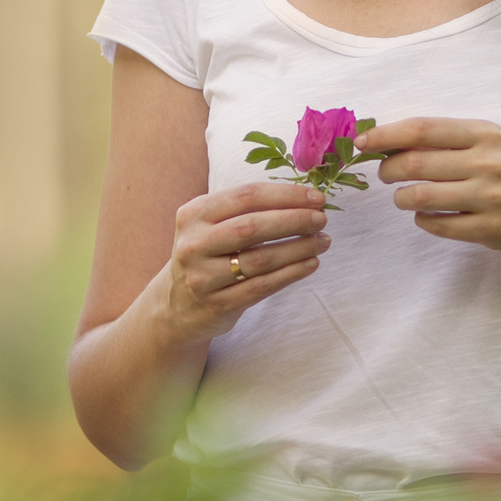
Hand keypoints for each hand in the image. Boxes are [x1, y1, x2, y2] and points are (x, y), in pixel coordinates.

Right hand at [155, 180, 327, 345]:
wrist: (178, 305)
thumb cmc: (207, 255)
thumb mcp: (211, 226)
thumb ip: (246, 210)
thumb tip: (303, 197)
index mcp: (193, 214)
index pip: (245, 196)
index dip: (285, 195)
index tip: (316, 197)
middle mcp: (194, 244)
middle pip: (252, 226)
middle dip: (294, 220)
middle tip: (322, 219)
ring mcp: (203, 277)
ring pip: (260, 259)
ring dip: (298, 248)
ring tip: (323, 241)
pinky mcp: (217, 304)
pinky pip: (262, 286)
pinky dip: (291, 273)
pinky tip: (311, 263)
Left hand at [356, 118, 500, 283]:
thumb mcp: (493, 147)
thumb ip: (450, 141)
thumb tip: (390, 140)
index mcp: (485, 133)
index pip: (422, 129)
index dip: (385, 135)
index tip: (362, 142)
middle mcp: (488, 161)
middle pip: (414, 163)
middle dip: (387, 170)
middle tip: (384, 175)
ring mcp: (491, 196)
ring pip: (420, 197)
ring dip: (401, 199)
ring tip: (403, 198)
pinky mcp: (491, 229)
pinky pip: (436, 225)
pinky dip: (422, 221)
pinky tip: (426, 217)